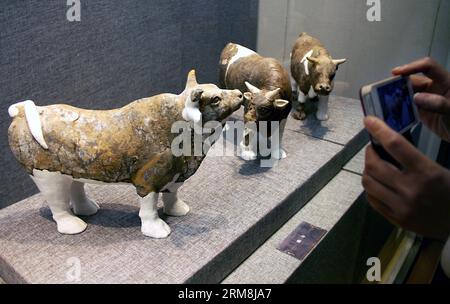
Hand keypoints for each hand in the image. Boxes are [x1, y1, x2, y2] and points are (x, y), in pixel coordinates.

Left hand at [362, 116, 449, 239]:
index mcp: (428, 172)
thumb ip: (415, 157)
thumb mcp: (441, 169)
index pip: (396, 145)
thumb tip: (388, 141)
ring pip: (368, 182)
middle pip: (375, 165)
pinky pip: (371, 199)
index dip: (379, 130)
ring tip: (374, 166)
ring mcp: (402, 207)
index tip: (369, 121)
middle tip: (373, 148)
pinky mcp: (396, 219)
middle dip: (369, 152)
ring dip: (367, 170)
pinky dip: (370, 187)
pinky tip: (377, 183)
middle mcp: (412, 189)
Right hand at [393, 57, 449, 141]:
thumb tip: (417, 97)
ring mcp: (426, 99)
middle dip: (399, 84)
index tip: (397, 73)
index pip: (427, 66)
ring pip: (408, 94)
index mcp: (444, 81)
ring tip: (385, 102)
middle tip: (384, 91)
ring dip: (397, 97)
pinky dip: (399, 109)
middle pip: (413, 81)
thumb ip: (439, 103)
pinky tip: (392, 112)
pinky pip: (407, 107)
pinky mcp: (421, 111)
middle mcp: (434, 87)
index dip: (412, 67)